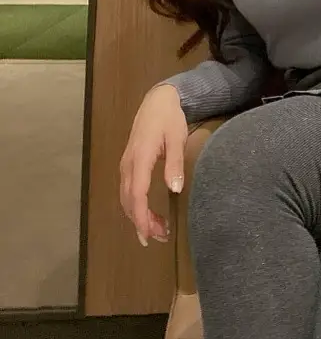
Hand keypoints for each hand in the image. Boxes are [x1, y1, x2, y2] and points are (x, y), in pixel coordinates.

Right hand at [119, 83, 187, 246]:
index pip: (136, 194)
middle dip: (142, 222)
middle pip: (128, 201)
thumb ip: (174, 163)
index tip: (149, 235)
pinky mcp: (129, 165)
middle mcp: (128, 165)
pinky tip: (150, 214)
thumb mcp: (176, 138)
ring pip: (126, 198)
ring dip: (139, 216)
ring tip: (158, 230)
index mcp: (140, 158)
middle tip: (160, 237)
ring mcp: (126, 165)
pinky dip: (136, 206)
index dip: (141, 217)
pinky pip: (128, 191)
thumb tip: (175, 189)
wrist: (157, 101)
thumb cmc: (169, 118)